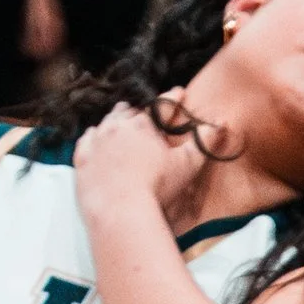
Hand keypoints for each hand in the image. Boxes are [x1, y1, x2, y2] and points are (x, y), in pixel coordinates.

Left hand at [73, 99, 206, 226]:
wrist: (119, 212)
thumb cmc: (156, 189)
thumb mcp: (186, 166)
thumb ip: (203, 143)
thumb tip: (220, 124)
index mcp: (143, 124)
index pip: (162, 105)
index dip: (173, 98)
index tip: (180, 92)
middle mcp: (117, 126)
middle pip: (130, 111)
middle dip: (139, 112)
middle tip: (145, 115)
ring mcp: (97, 141)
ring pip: (107, 122)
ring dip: (116, 121)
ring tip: (121, 122)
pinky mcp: (82, 158)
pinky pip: (86, 140)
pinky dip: (93, 137)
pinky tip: (96, 139)